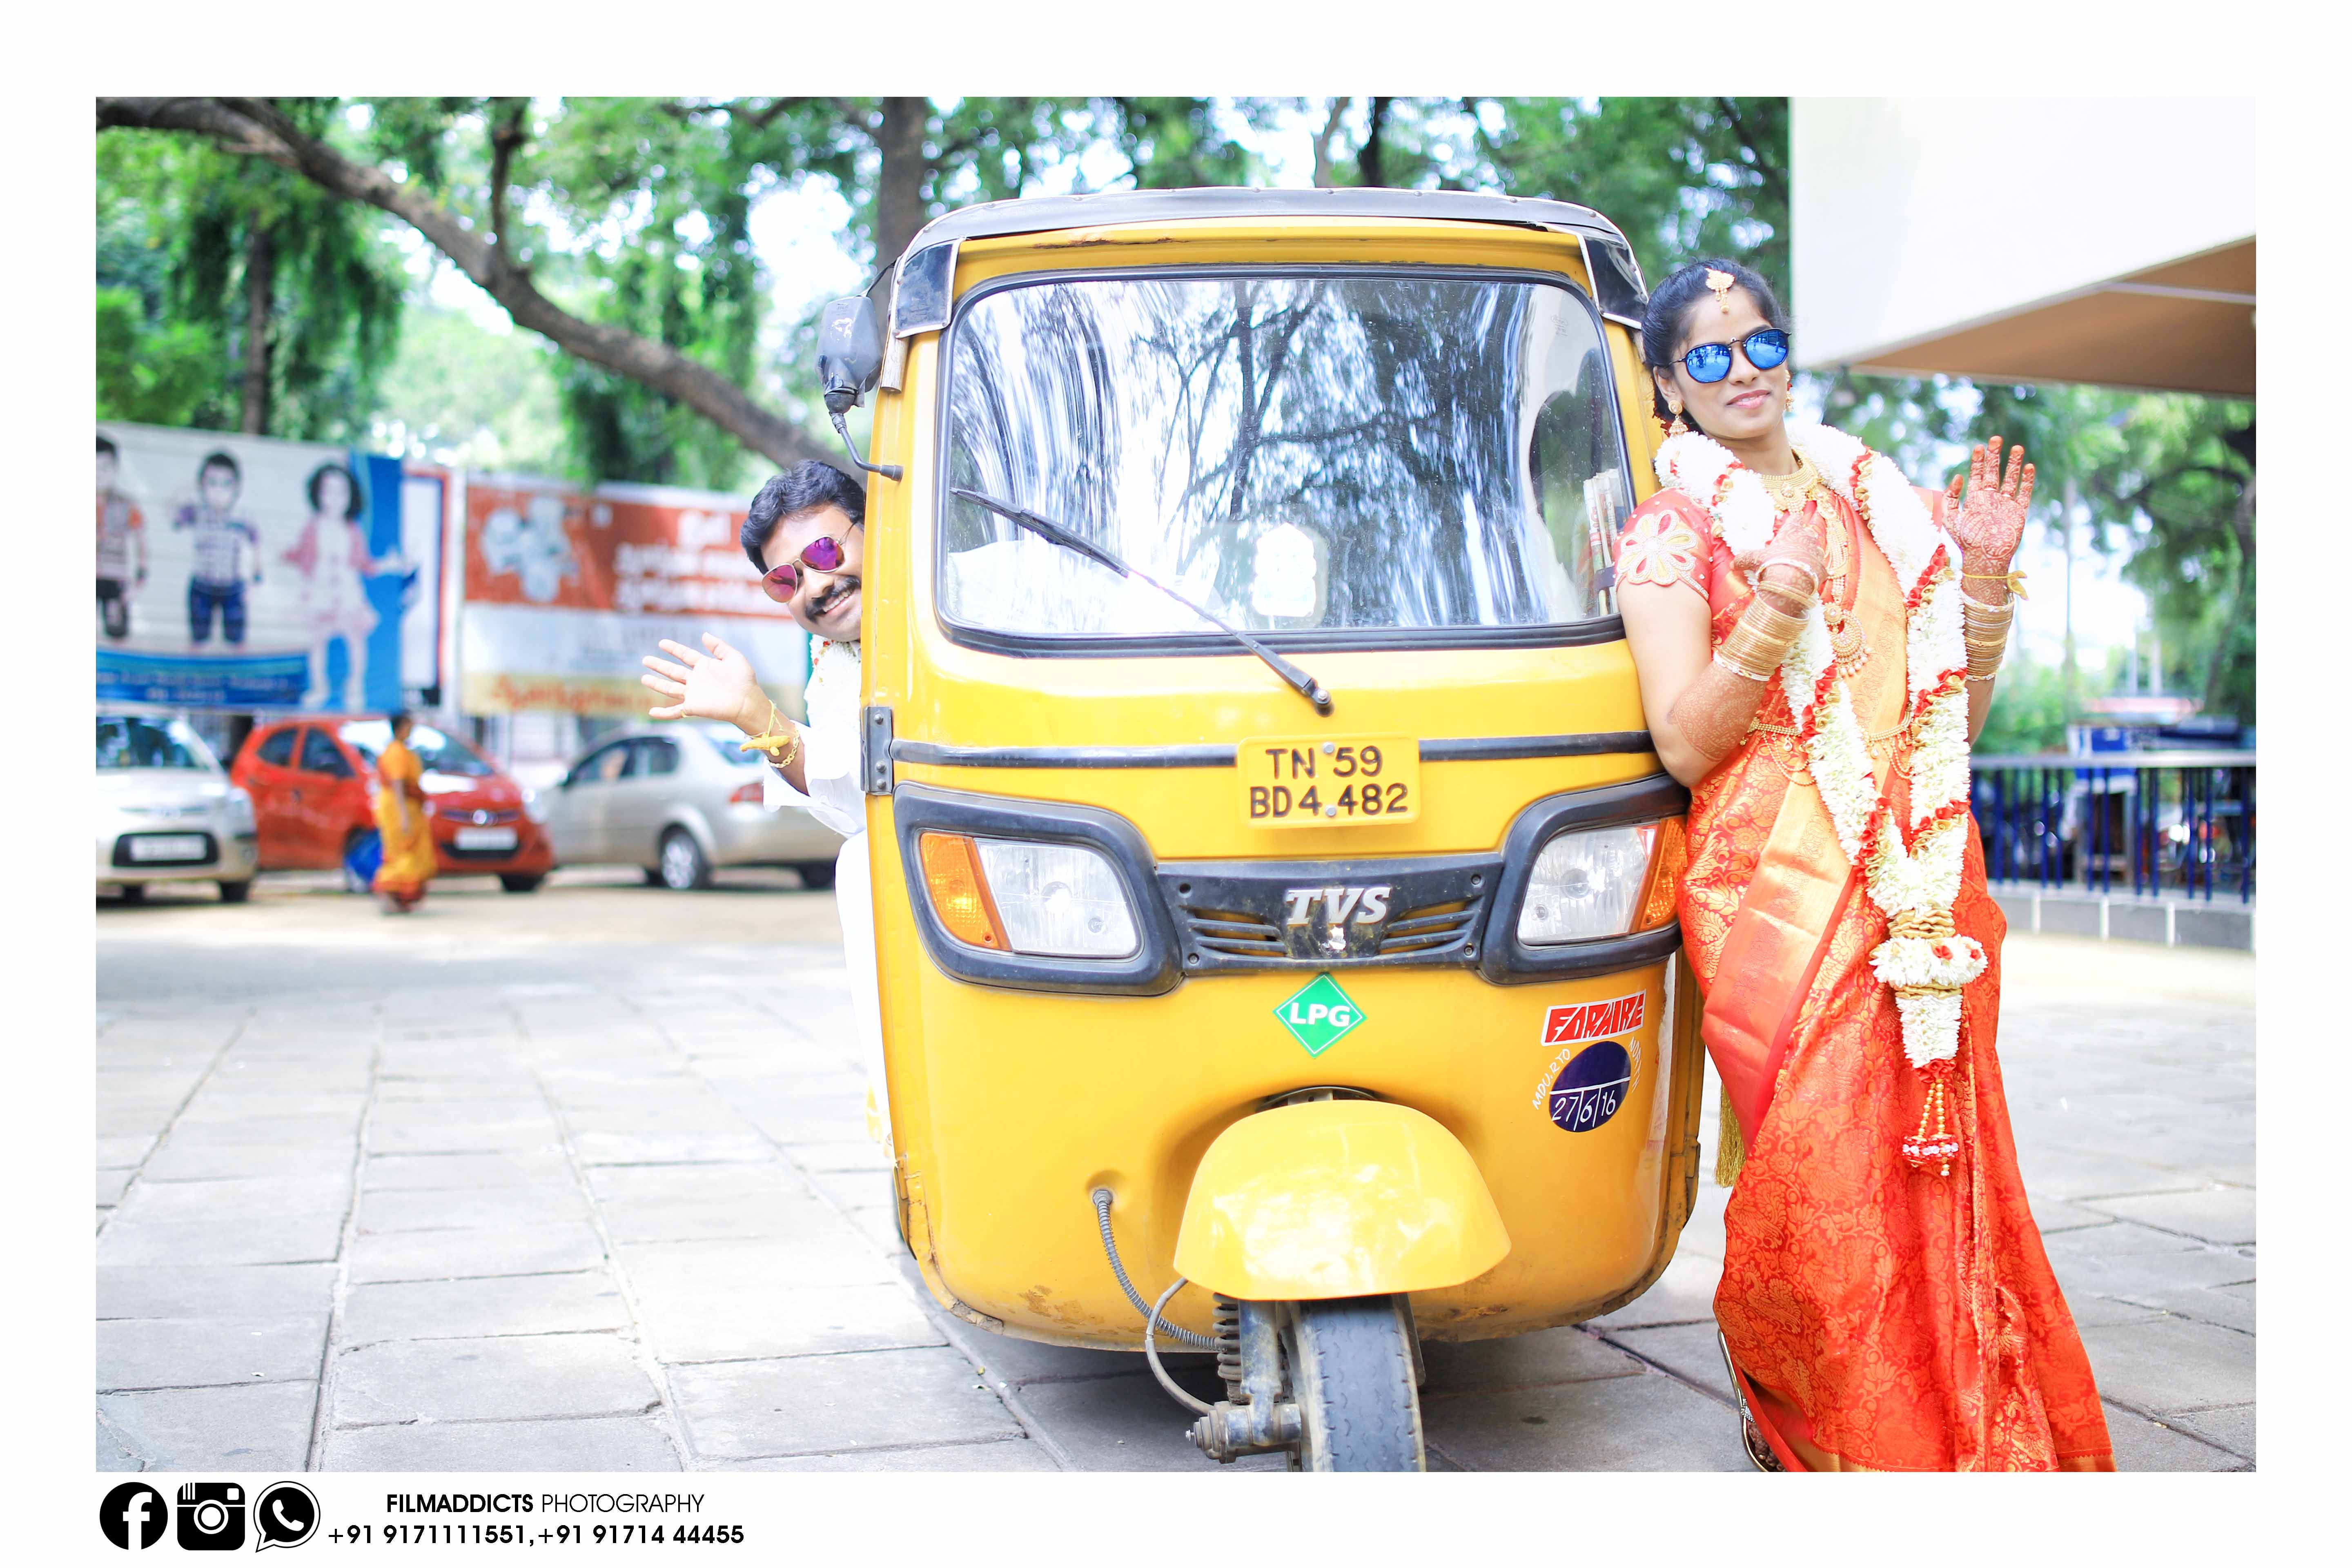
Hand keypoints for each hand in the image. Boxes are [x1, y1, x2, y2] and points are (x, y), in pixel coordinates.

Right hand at [642, 634, 764, 732]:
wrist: (747, 702)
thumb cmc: (744, 681)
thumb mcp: (734, 658)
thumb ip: (719, 646)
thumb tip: (704, 635)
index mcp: (705, 666)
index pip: (685, 655)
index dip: (674, 649)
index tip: (662, 643)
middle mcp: (697, 680)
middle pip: (673, 671)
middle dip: (659, 665)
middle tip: (645, 659)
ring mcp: (694, 694)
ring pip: (670, 688)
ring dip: (657, 684)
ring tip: (644, 678)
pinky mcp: (693, 707)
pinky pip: (675, 711)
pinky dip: (663, 713)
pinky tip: (652, 712)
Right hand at [1738, 501, 1826, 613]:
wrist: (1790, 585)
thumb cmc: (1771, 565)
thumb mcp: (1753, 560)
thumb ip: (1743, 559)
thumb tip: (1732, 563)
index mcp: (1792, 531)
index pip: (1795, 518)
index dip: (1792, 522)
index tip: (1787, 526)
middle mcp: (1808, 539)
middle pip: (1808, 532)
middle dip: (1802, 538)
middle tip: (1791, 548)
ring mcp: (1817, 554)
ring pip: (1815, 549)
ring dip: (1809, 554)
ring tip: (1798, 563)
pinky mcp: (1822, 569)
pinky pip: (1819, 568)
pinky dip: (1813, 571)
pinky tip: (1806, 577)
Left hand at [1943, 435, 2034, 575]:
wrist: (1984, 558)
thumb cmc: (1966, 541)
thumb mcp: (1951, 518)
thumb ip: (1951, 497)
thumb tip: (1958, 476)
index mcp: (1975, 499)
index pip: (1977, 475)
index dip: (1978, 461)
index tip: (1979, 446)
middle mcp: (1991, 499)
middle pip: (1994, 472)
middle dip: (1995, 456)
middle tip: (1996, 439)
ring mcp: (2006, 504)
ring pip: (2011, 479)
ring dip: (2013, 464)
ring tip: (2016, 447)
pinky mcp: (2018, 512)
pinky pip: (2024, 493)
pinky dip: (2027, 480)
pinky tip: (2029, 467)